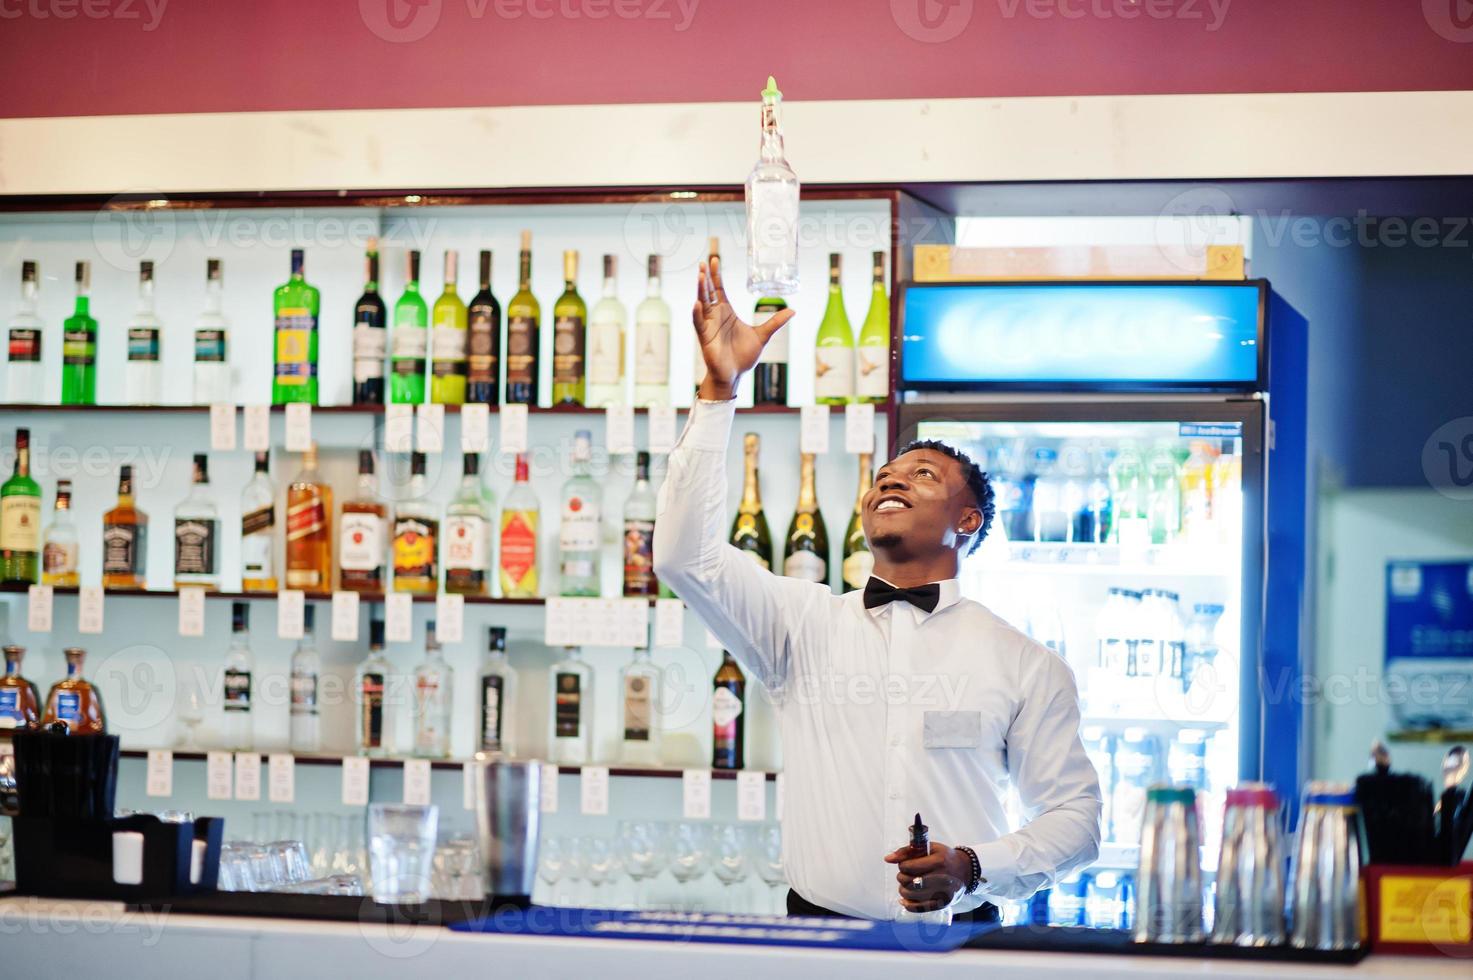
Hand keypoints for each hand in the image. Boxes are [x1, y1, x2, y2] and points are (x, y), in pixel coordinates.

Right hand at [691, 257, 794, 400]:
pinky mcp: (705, 338)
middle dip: (706, 277)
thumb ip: (776, 322)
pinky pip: (699, 323)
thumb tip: (793, 311)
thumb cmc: (743, 356)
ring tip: (700, 276)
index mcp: (726, 312)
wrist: (735, 375)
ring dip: (700, 290)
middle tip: (704, 262)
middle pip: (708, 292)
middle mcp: (715, 316)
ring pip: (702, 303)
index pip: (719, 289)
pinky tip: (697, 304)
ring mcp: (708, 326)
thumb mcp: (763, 336)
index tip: (715, 260)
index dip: (716, 275)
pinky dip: (697, 314)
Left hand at [883, 841, 974, 912]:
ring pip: (910, 895)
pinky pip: (918, 908)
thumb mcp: (929, 848)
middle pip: (908, 881)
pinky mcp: (942, 904)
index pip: (909, 866)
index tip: (905, 864)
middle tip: (905, 874)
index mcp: (939, 861)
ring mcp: (942, 893)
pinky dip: (907, 904)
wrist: (966, 871)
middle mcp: (942, 878)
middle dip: (901, 877)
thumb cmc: (944, 857)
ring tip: (906, 885)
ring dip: (903, 889)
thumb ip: (907, 851)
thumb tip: (887, 859)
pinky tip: (905, 898)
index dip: (902, 865)